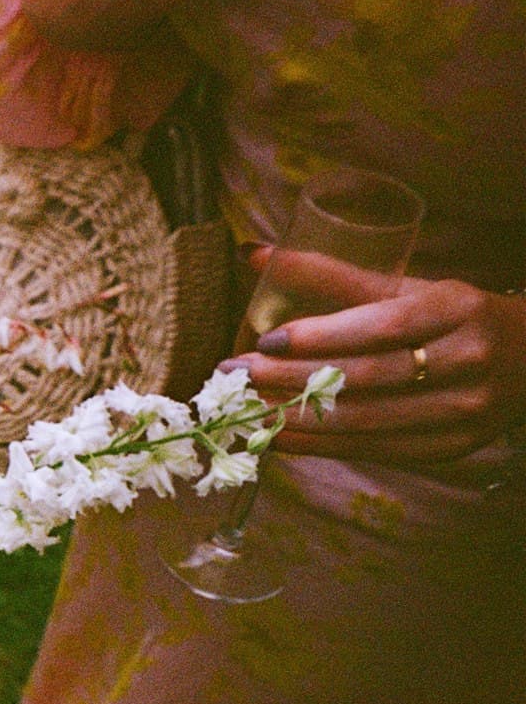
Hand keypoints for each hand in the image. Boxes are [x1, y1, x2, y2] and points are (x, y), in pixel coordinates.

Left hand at [223, 249, 525, 463]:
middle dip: (291, 378)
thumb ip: (332, 276)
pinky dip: (318, 445)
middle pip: (366, 377)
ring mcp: (463, 412)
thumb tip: (251, 254)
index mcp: (459, 310)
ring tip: (244, 407)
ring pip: (365, 421)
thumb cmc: (450, 317)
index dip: (320, 336)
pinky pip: (372, 450)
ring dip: (294, 417)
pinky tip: (276, 437)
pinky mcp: (448, 448)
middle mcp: (468, 362)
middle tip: (234, 374)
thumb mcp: (406, 289)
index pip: (381, 327)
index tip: (264, 339)